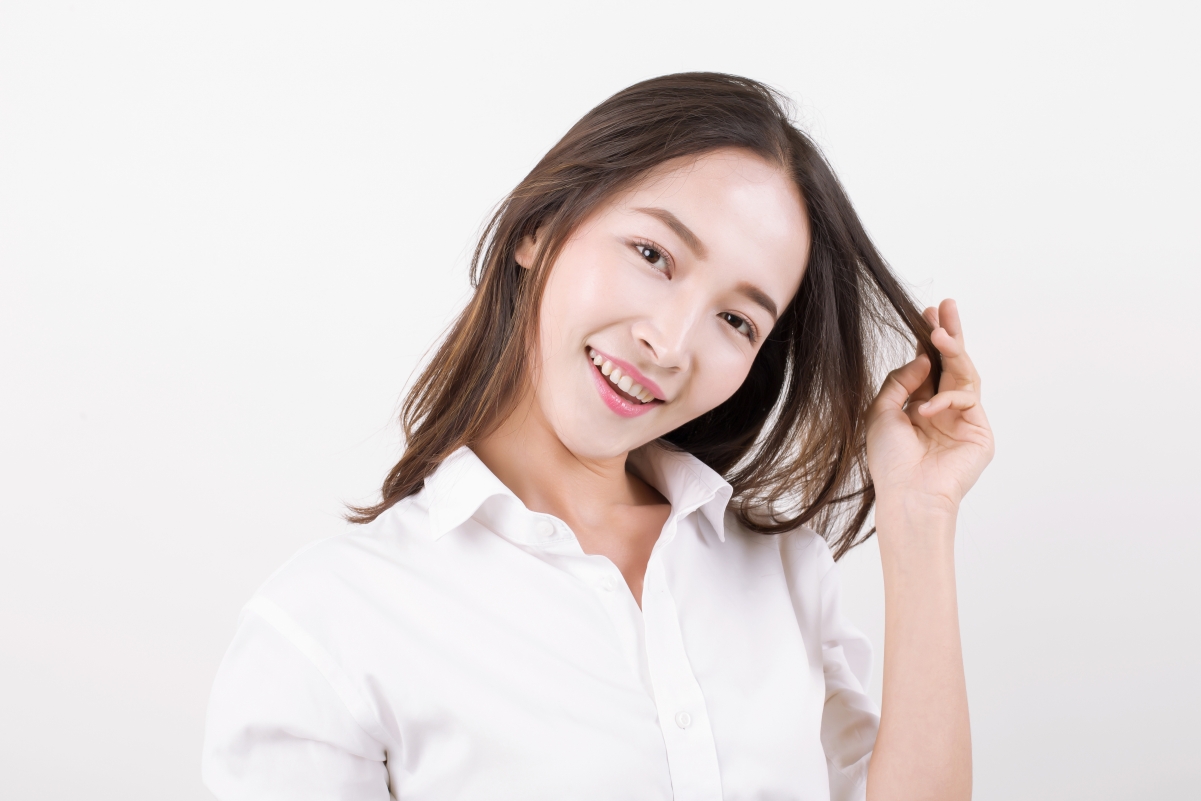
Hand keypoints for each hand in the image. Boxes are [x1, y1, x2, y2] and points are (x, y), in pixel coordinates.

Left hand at [865, 299, 994, 526]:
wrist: (907, 495)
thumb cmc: (890, 460)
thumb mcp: (882, 411)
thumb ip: (900, 380)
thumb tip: (923, 357)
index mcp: (920, 406)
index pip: (930, 366)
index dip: (929, 341)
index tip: (927, 314)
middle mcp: (944, 411)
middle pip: (952, 364)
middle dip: (949, 334)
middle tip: (946, 307)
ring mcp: (964, 421)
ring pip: (965, 375)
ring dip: (953, 350)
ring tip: (940, 332)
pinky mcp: (980, 433)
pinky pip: (966, 399)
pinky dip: (945, 399)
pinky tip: (925, 409)